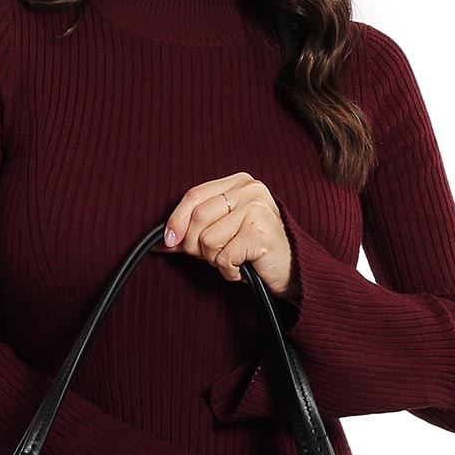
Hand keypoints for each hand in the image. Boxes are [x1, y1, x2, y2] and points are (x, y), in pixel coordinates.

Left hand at [151, 172, 299, 298]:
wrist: (293, 270)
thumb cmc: (255, 250)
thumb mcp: (223, 232)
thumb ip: (195, 230)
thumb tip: (162, 241)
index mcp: (238, 182)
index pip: (194, 195)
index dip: (176, 220)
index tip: (168, 242)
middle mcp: (249, 190)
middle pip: (197, 218)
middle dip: (196, 246)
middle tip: (214, 256)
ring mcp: (257, 209)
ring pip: (208, 240)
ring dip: (215, 260)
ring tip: (234, 260)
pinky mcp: (260, 233)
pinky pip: (224, 258)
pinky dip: (229, 271)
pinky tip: (243, 268)